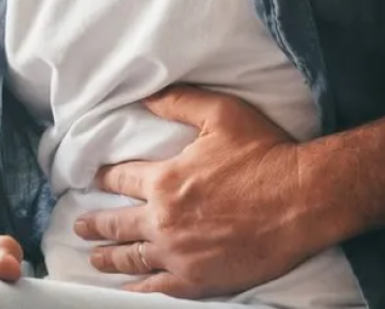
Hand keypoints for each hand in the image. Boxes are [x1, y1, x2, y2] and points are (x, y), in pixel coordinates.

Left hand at [74, 86, 336, 299]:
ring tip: (94, 257)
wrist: (305, 199)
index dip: (102, 178)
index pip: (119, 179)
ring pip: (131, 258)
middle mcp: (164, 219)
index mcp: (165, 180)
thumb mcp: (220, 113)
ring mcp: (179, 253)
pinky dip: (137, 288)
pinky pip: (157, 288)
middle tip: (79, 225)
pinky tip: (126, 289)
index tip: (90, 180)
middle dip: (94, 224)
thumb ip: (178, 102)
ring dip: (109, 257)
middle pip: (117, 224)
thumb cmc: (266, 153)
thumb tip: (144, 95)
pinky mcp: (198, 279)